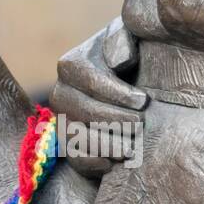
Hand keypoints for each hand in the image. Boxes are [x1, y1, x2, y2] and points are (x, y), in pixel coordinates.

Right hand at [50, 18, 147, 176]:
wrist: (134, 88)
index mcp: (71, 65)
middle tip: (141, 124)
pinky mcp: (68, 147)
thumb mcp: (132, 41)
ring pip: (75, 136)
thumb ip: (124, 40)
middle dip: (114, 119)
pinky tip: (114, 164)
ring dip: (105, 144)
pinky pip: (73, 159)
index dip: (116, 93)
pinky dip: (92, 163)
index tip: (143, 101)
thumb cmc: (134, 62)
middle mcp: (60, 93)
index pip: (88, 79)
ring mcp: (62, 121)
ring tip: (131, 148)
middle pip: (82, 109)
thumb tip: (119, 59)